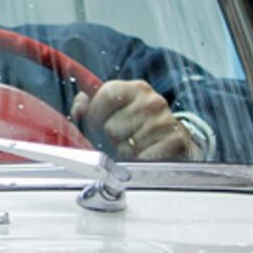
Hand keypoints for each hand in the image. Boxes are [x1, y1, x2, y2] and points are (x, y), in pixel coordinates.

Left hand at [72, 79, 198, 161]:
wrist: (174, 145)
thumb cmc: (139, 127)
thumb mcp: (115, 111)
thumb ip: (89, 105)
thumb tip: (78, 110)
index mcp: (136, 89)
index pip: (106, 94)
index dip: (95, 113)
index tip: (95, 123)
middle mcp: (152, 102)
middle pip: (111, 127)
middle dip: (110, 139)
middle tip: (120, 140)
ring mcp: (164, 122)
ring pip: (125, 147)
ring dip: (124, 153)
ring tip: (134, 148)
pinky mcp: (174, 142)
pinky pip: (141, 159)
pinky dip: (138, 163)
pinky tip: (144, 157)